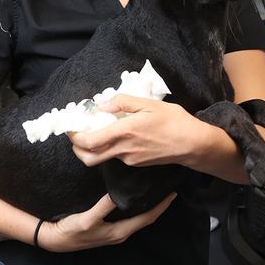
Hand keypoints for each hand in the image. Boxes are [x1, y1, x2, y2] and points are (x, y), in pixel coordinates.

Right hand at [37, 193, 174, 251]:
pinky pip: (129, 217)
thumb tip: (119, 194)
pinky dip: (136, 207)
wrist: (55, 240)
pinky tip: (134, 199)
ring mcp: (114, 231)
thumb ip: (103, 208)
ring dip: (148, 206)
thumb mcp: (88, 219)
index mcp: (120, 232)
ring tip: (155, 192)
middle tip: (168, 189)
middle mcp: (121, 233)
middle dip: (158, 205)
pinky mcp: (108, 228)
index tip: (172, 193)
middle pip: (146, 218)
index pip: (147, 218)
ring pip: (138, 218)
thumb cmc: (72, 231)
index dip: (161, 206)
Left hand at [66, 95, 203, 167]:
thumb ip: (124, 102)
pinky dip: (110, 147)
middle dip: (77, 148)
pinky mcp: (137, 163)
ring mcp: (129, 159)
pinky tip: (118, 135)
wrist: (193, 144)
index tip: (71, 127)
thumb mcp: (149, 104)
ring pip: (102, 157)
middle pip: (88, 158)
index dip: (74, 136)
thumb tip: (103, 104)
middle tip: (77, 135)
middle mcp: (123, 149)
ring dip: (94, 147)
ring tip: (98, 130)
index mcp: (123, 132)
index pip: (88, 141)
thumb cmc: (174, 121)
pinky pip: (117, 156)